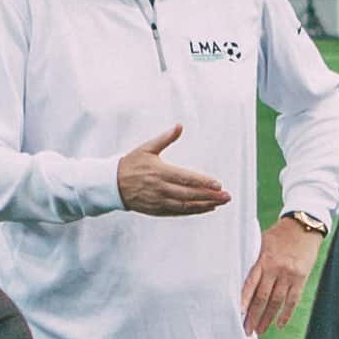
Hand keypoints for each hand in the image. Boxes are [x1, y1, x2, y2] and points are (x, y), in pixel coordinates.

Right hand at [114, 126, 231, 216]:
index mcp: (160, 172)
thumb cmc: (131, 164)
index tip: (218, 184)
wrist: (112, 185)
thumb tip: (179, 126)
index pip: (186, 178)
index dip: (203, 182)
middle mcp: (161, 188)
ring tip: (220, 203)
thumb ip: (165, 138)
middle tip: (226, 196)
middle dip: (210, 196)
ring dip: (205, 205)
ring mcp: (159, 201)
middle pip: (190, 195)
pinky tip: (206, 208)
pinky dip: (193, 211)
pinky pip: (179, 212)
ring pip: (186, 206)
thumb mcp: (146, 148)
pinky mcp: (157, 210)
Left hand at [236, 214, 320, 338]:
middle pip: (263, 297)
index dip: (243, 301)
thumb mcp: (261, 242)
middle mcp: (276, 269)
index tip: (236, 315)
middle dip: (253, 316)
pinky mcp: (301, 278)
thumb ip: (252, 259)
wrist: (304, 225)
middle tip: (246, 331)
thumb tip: (236, 277)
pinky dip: (286, 314)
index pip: (251, 285)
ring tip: (259, 331)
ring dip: (268, 318)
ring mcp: (290, 275)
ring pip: (277, 302)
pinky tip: (279, 325)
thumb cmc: (279, 234)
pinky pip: (293, 300)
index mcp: (263, 259)